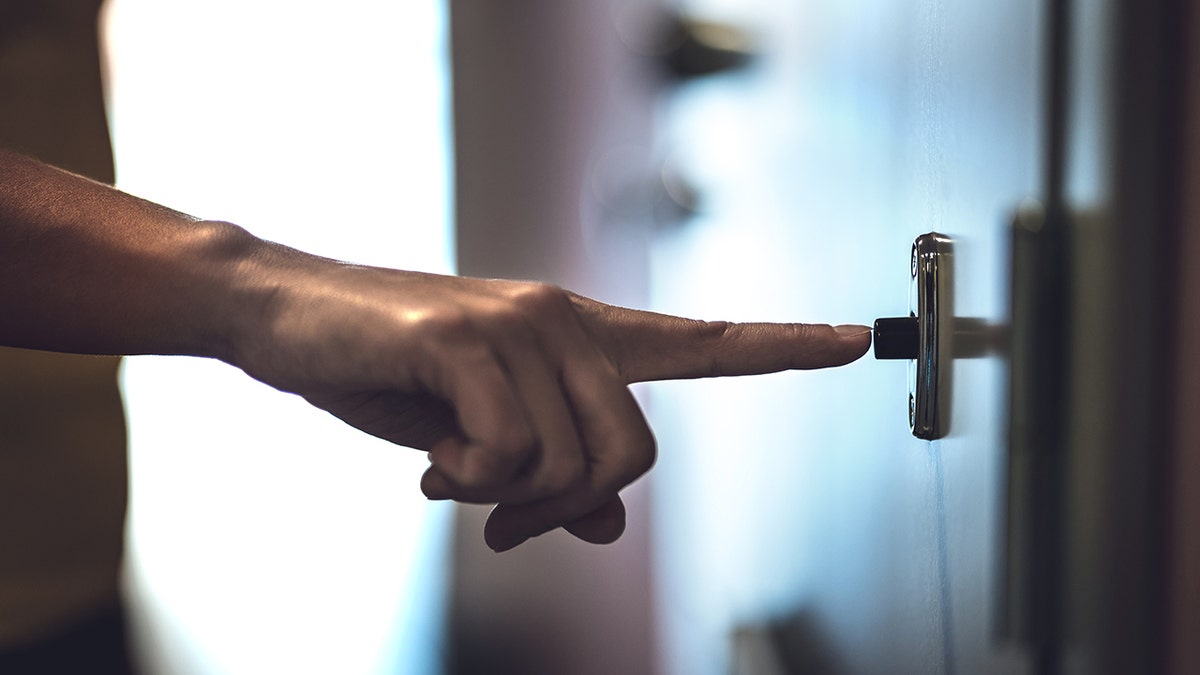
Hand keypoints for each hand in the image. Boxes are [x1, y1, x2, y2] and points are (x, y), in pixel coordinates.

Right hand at [230, 256, 870, 550]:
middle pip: (634, 455)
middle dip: (565, 510)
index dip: (781, 346)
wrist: (287, 315)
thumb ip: (552, 472)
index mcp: (579, 337)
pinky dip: (465, 482)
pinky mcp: (466, 337)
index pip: (700, 342)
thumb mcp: (479, 440)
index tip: (856, 340)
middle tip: (496, 518)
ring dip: (501, 498)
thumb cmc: (391, 376)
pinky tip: (428, 461)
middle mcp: (564, 319)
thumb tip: (611, 529)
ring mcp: (519, 323)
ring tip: (447, 472)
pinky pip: (508, 454)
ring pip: (568, 466)